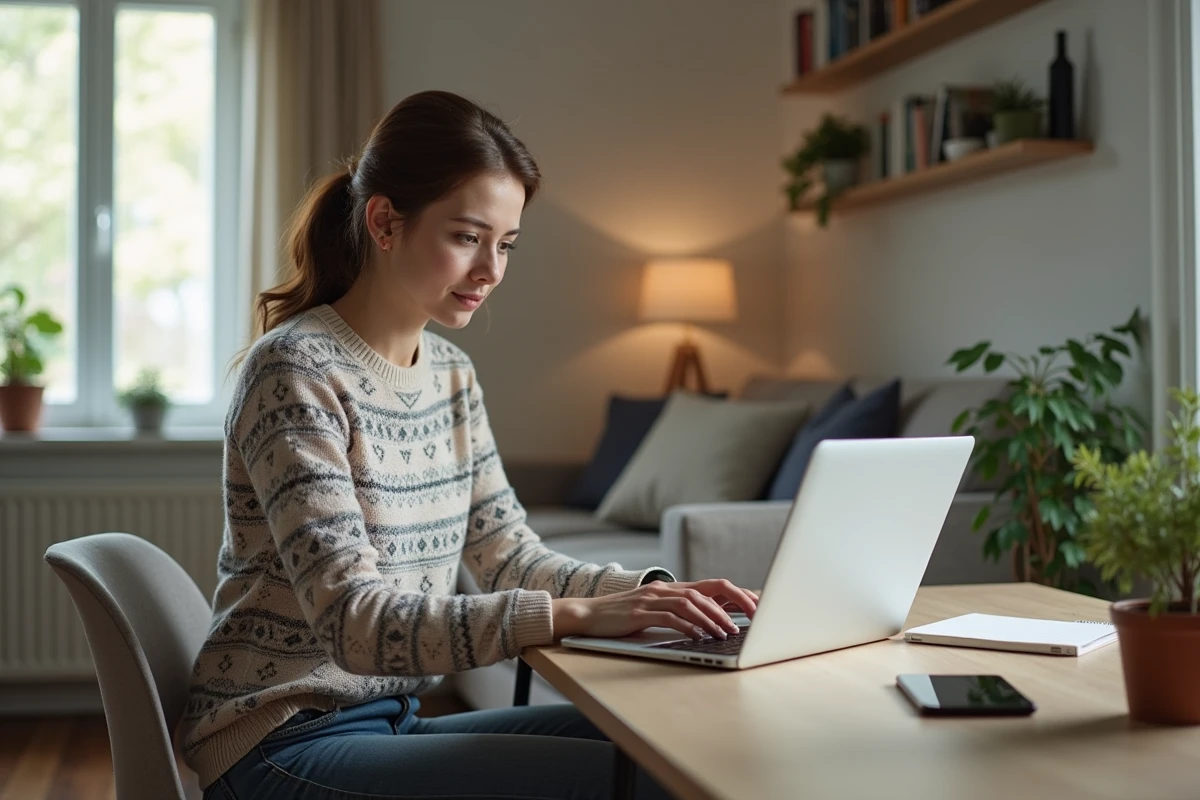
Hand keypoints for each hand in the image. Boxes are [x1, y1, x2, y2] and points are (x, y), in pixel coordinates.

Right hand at [551, 579, 758, 641]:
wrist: (587, 615)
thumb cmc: (622, 617)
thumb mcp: (654, 611)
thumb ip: (678, 612)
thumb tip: (710, 623)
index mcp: (671, 588)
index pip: (712, 586)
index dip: (736, 593)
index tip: (757, 606)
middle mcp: (664, 589)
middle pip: (707, 590)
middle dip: (734, 602)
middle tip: (754, 617)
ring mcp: (651, 598)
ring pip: (691, 603)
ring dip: (713, 618)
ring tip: (727, 633)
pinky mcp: (640, 611)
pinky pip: (670, 617)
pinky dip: (688, 626)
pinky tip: (699, 637)